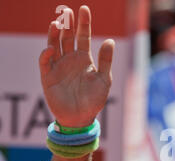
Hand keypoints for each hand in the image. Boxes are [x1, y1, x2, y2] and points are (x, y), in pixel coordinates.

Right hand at [39, 5, 113, 126]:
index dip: (84, 23)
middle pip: (67, 37)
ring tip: (56, 24)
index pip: (83, 36)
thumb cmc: (94, 99)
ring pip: (54, 45)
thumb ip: (106, 61)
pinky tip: (50, 49)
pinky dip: (46, 55)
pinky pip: (45, 62)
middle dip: (67, 24)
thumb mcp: (104, 79)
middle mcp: (70, 59)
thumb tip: (110, 40)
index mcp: (84, 58)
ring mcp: (58, 66)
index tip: (84, 9)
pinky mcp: (48, 76)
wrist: (81, 118)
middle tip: (67, 11)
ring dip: (54, 34)